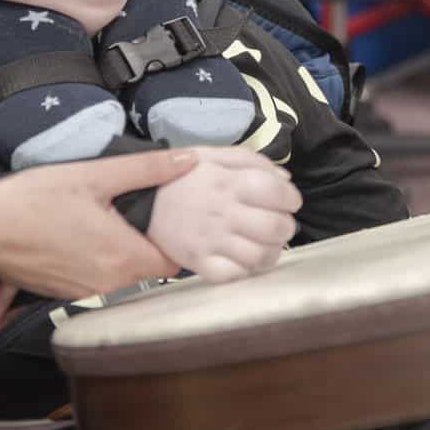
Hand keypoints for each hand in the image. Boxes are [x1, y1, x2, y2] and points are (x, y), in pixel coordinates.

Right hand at [0, 149, 198, 298]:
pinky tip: (92, 230)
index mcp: (124, 259)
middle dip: (155, 240)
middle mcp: (110, 285)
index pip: (176, 260)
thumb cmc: (32, 202)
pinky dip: (103, 258)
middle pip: (152, 267)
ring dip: (128, 249)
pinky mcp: (67, 292)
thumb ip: (146, 169)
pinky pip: (100, 277)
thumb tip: (188, 160)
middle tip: (150, 206)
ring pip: (126, 274)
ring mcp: (87, 292)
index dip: (181, 237)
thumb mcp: (93, 176)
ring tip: (120, 215)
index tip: (177, 213)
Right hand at [148, 145, 301, 283]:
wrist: (138, 202)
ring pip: (259, 256)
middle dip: (287, 227)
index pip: (277, 193)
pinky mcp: (198, 263)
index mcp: (228, 182)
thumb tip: (285, 179)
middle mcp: (222, 213)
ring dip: (272, 251)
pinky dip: (246, 270)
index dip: (291, 198)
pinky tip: (245, 258)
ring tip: (266, 244)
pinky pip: (233, 275)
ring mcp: (210, 241)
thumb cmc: (181, 177)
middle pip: (274, 228)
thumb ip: (252, 161)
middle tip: (280, 224)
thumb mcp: (212, 155)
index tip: (289, 201)